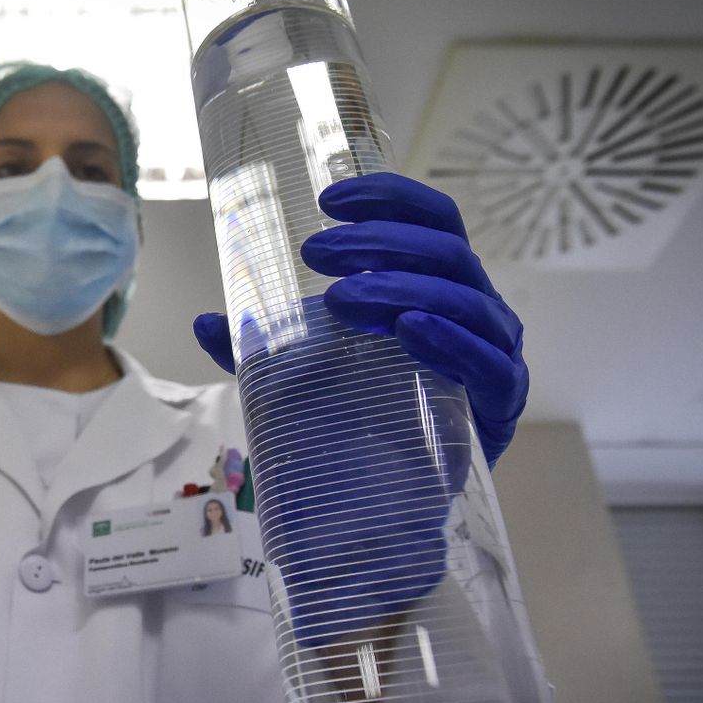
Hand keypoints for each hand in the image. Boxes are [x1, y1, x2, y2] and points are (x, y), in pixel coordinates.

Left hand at [192, 173, 526, 466]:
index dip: (389, 198)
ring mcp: (494, 353)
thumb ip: (259, 349)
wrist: (390, 503)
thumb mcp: (303, 375)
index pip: (431, 219)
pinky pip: (489, 364)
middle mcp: (474, 308)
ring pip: (464, 298)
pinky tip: (409, 330)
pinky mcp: (499, 405)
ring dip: (400, 287)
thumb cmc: (360, 416)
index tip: (328, 201)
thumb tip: (202, 322)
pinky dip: (450, 340)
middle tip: (316, 254)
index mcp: (437, 283)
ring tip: (341, 298)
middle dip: (379, 241)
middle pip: (445, 250)